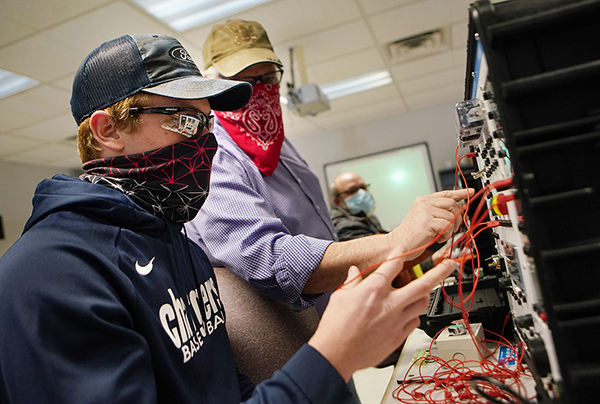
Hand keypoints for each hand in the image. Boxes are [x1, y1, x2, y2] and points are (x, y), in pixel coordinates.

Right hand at [308, 255, 456, 380]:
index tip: (404, 250)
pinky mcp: (399, 336)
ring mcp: (397, 320)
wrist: (336, 353)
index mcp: (374, 289)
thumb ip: (353, 282)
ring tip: (425, 290)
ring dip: (426, 294)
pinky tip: (408, 312)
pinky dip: (414, 314)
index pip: (394, 264)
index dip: (401, 254)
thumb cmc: (335, 326)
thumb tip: (355, 272)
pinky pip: (415, 321)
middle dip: (440, 271)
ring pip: (422, 303)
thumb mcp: (340, 296)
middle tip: (449, 263)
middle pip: (423, 283)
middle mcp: (389, 303)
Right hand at [388, 189, 472, 259]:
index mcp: (423, 201)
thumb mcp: (425, 218)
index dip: (460, 193)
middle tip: (451, 228)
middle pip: (452, 204)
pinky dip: (446, 235)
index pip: (446, 193)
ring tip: (439, 235)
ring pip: (451, 216)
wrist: (399, 243)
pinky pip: (447, 226)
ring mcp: (426, 211)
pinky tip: (438, 238)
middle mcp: (424, 203)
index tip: (469, 192)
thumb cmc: (412, 234)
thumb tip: (458, 209)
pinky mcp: (428, 221)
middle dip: (457, 218)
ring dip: (450, 229)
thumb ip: (438, 212)